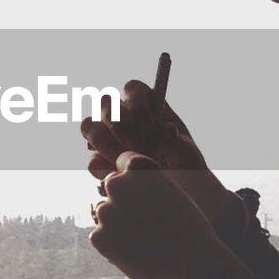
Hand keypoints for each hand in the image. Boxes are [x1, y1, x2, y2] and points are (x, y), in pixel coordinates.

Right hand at [80, 81, 238, 226]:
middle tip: (137, 146)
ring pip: (90, 126)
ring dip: (106, 144)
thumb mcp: (187, 152)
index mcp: (146, 101)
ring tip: (126, 161)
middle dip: (119, 125)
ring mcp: (106, 134)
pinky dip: (103, 168)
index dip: (137, 105)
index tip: (150, 128)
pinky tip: (120, 175)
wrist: (175, 189)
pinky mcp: (99, 159)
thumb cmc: (184, 163)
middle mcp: (121, 113)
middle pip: (106, 103)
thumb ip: (175, 141)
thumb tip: (164, 130)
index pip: (132, 88)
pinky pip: (92, 158)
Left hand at [88, 151, 252, 278]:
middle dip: (123, 200)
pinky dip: (113, 245)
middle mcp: (118, 184)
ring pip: (104, 212)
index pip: (124, 162)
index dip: (135, 179)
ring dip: (117, 223)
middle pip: (112, 187)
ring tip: (143, 239)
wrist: (192, 264)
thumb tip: (118, 186)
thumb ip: (145, 185)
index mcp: (139, 168)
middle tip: (145, 221)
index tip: (147, 195)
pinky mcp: (99, 237)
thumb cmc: (188, 229)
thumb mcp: (171, 193)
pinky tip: (135, 251)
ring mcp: (106, 211)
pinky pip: (100, 237)